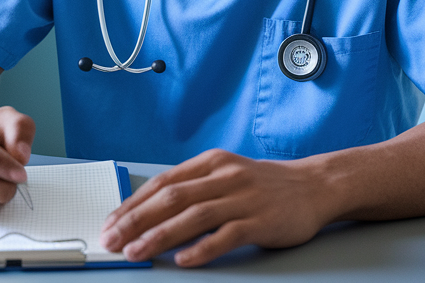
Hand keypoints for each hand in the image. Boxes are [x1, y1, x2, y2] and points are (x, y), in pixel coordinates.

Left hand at [99, 149, 332, 266]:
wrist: (314, 186)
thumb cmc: (262, 186)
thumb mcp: (224, 176)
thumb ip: (192, 189)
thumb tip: (148, 214)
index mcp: (210, 163)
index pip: (162, 183)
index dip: (132, 204)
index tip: (111, 223)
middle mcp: (224, 177)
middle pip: (171, 198)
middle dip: (136, 221)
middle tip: (113, 240)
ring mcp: (244, 198)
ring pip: (194, 216)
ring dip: (160, 236)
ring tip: (137, 252)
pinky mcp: (262, 221)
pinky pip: (227, 235)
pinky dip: (203, 248)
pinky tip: (184, 260)